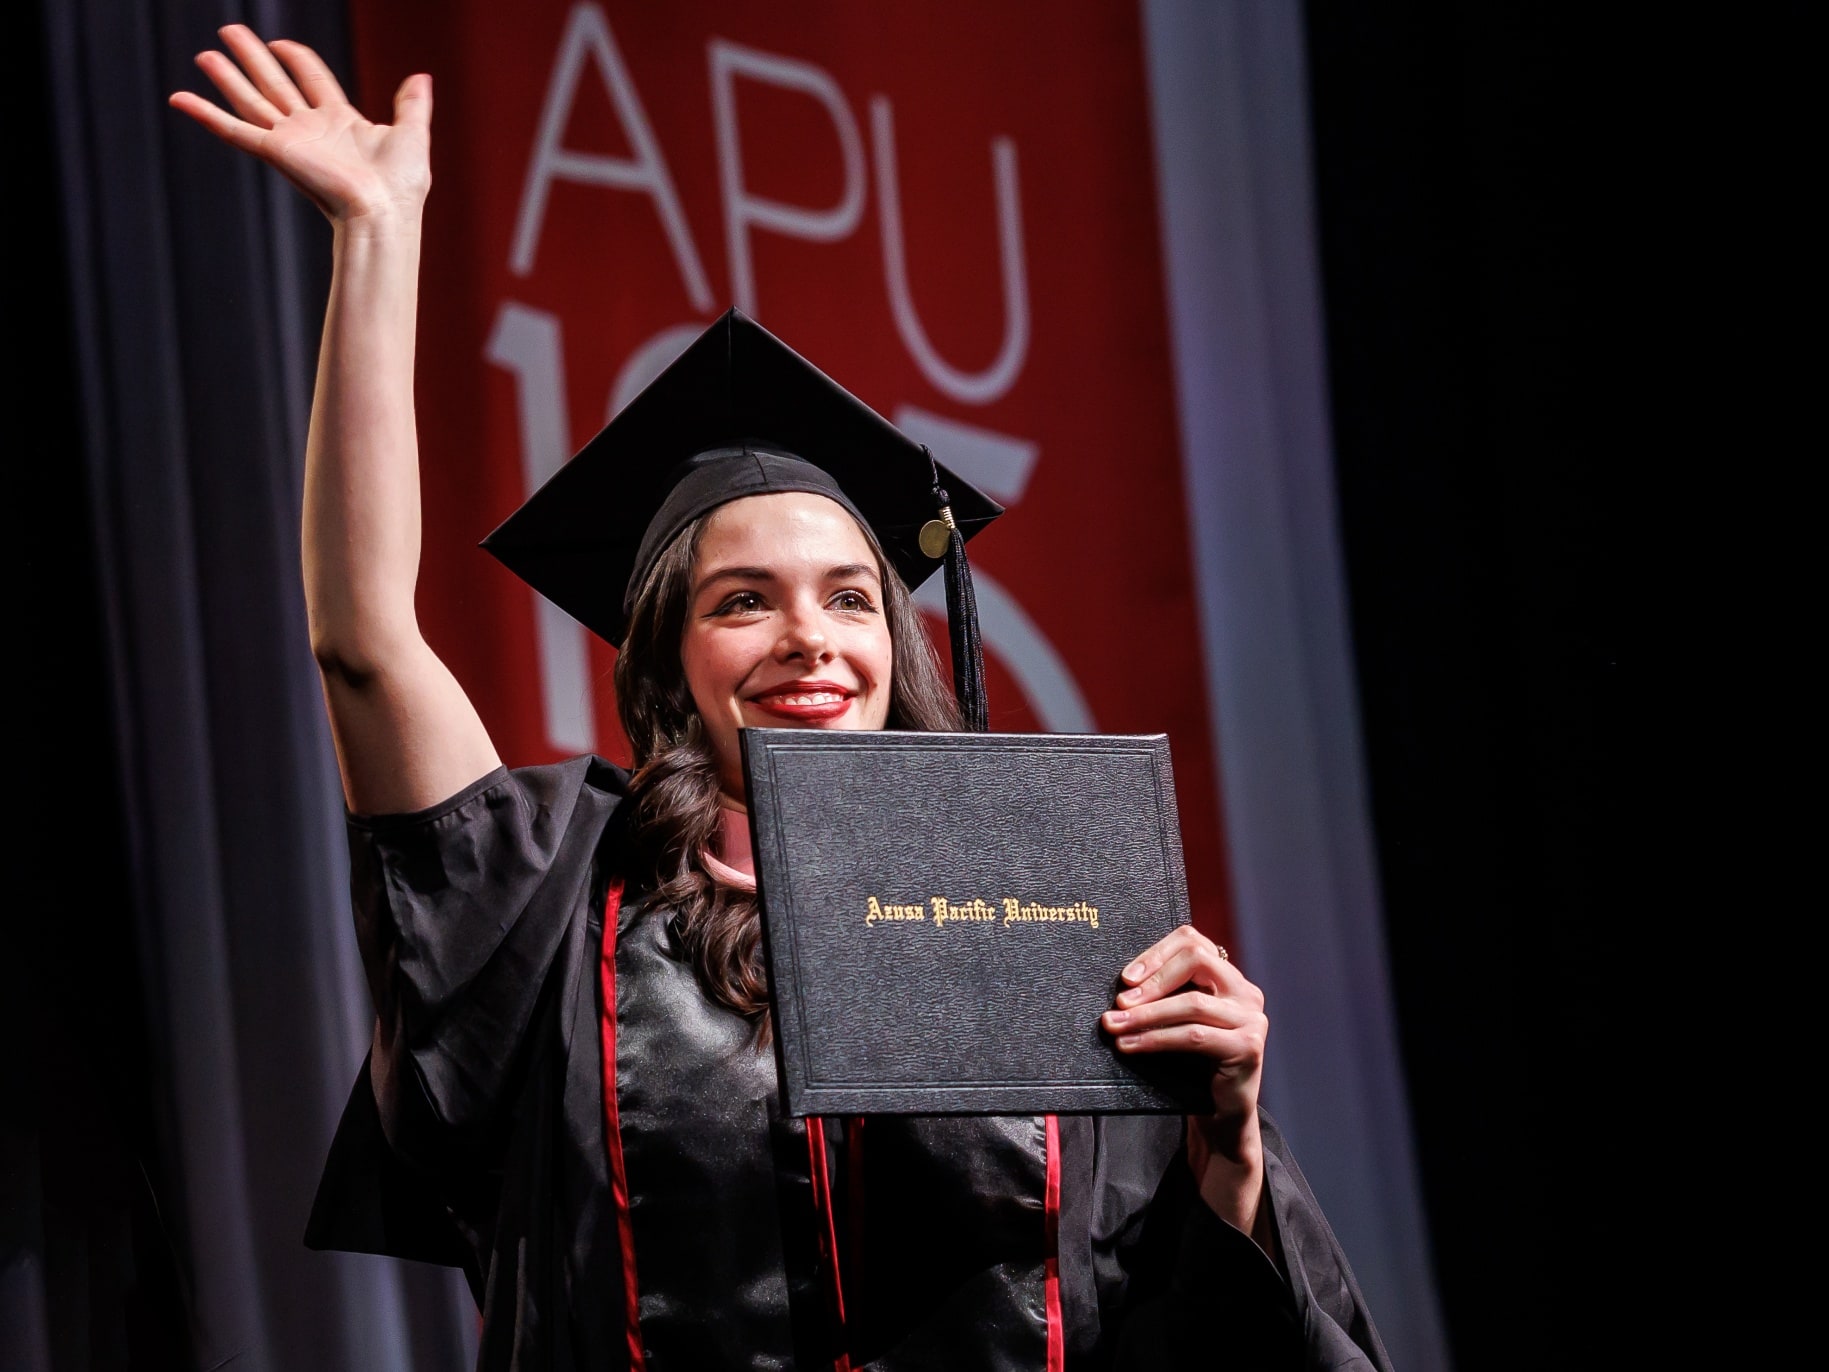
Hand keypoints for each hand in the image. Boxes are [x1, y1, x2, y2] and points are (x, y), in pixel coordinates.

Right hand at [168, 24, 430, 225]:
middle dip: (252, 57)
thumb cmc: (401, 184)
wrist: (384, 210)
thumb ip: (413, 104)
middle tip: (229, 31)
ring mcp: (290, 141)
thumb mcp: (412, 133)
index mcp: (340, 122)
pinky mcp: (275, 152)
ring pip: (251, 100)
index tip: (279, 43)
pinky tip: (180, 98)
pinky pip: (233, 130)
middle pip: (274, 83)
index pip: (311, 78)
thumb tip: (422, 76)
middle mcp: (311, 129)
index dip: (295, 57)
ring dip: (227, 77)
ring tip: (205, 54)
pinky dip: (205, 114)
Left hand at [1102, 925, 1271, 1240]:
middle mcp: (1246, 991)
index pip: (1192, 941)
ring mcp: (1252, 1018)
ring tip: (1113, 1026)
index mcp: (1228, 977)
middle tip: (1119, 1001)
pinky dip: (1156, 1039)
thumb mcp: (1175, 1022)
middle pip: (1197, 959)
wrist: (1219, 1116)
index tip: (1125, 977)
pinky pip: (1194, 1036)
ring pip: (1191, 1002)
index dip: (1156, 953)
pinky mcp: (1248, 1047)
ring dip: (1146, 1014)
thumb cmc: (1191, 1065)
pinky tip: (1130, 1045)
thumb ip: (1161, 998)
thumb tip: (1116, 985)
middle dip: (1152, 978)